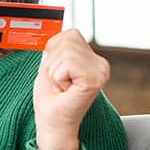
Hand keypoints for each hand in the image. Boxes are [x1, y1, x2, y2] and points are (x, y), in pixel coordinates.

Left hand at [32, 29, 109, 149]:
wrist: (52, 122)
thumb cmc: (50, 98)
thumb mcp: (49, 65)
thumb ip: (54, 47)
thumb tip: (50, 28)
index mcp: (91, 58)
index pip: (69, 34)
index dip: (53, 51)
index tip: (57, 73)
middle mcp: (100, 63)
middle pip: (67, 39)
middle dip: (53, 61)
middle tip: (59, 81)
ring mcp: (100, 71)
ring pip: (65, 50)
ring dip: (54, 69)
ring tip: (61, 85)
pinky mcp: (96, 79)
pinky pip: (67, 62)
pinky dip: (58, 75)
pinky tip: (65, 88)